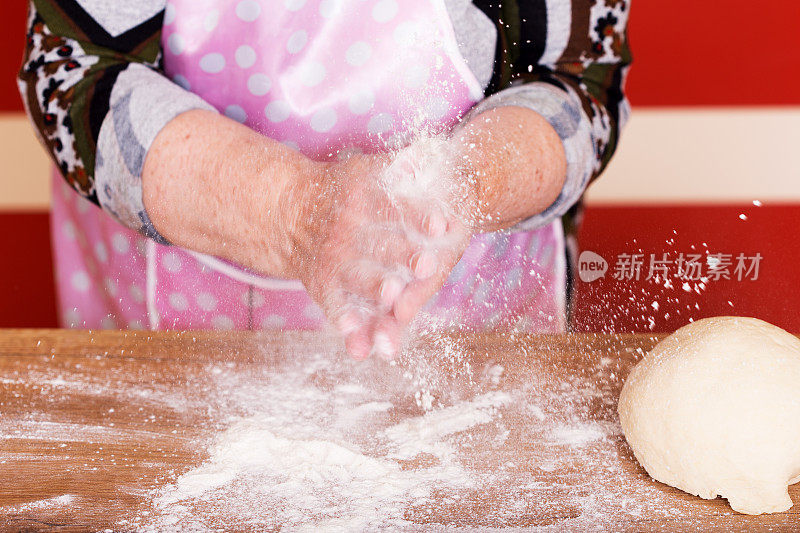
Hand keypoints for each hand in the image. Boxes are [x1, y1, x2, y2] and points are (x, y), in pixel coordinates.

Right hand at [288, 142, 474, 359]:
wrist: (290, 210)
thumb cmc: (345, 190)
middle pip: (381, 244)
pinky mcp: (322, 284)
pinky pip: (333, 303)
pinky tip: (354, 335)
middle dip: (405, 255)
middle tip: (428, 265)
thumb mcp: (368, 170)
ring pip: (358, 276)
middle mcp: (348, 229)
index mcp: (364, 198)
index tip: (444, 223)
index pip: (396, 205)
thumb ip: (399, 167)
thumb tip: (429, 152)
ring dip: (375, 287)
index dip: (419, 213)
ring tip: (392, 297)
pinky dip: (343, 320)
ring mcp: (333, 259)